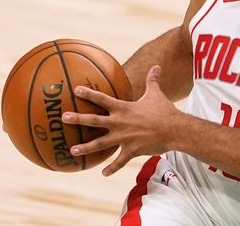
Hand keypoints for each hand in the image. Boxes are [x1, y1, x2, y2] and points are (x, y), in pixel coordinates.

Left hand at [62, 65, 180, 175]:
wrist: (175, 129)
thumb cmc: (165, 110)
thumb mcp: (156, 93)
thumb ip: (152, 80)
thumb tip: (156, 66)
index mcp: (124, 108)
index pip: (102, 99)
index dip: (89, 94)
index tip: (76, 91)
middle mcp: (120, 123)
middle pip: (94, 120)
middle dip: (78, 119)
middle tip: (64, 118)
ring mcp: (124, 138)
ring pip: (100, 143)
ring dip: (86, 148)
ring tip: (72, 151)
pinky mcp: (131, 151)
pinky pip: (119, 161)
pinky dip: (112, 168)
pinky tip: (104, 174)